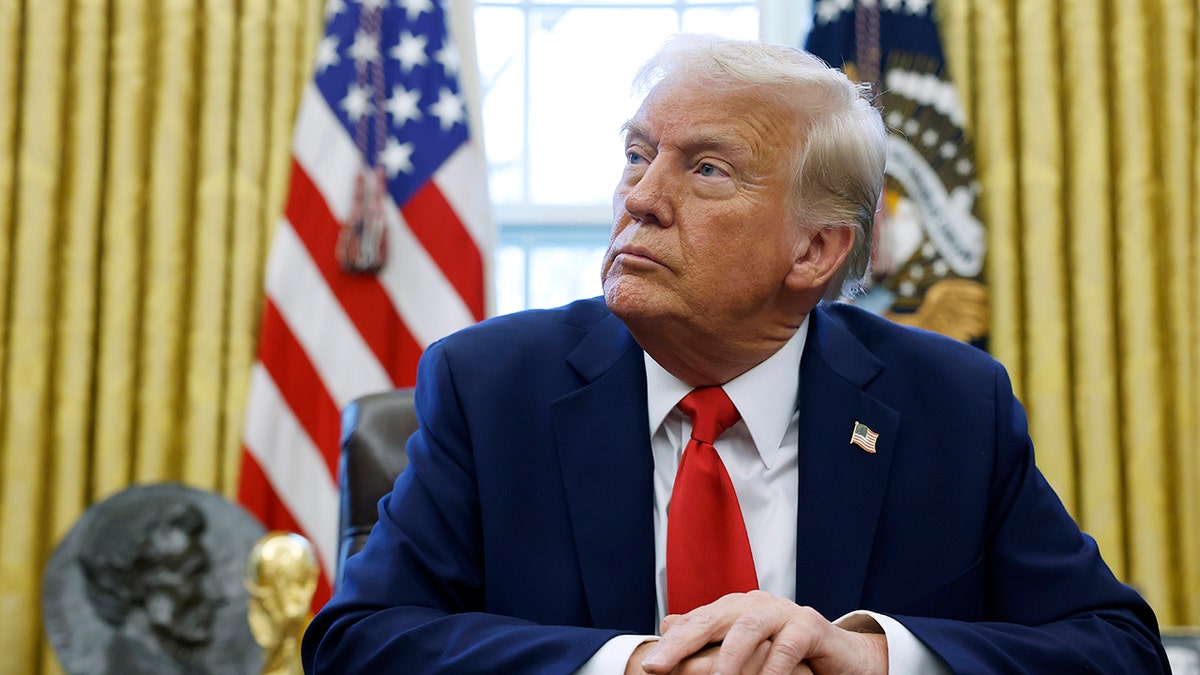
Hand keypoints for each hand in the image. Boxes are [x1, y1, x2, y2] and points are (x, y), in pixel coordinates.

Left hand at [636, 591, 886, 674]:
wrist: (840, 657)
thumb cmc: (788, 654)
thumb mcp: (745, 649)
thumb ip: (710, 637)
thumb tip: (667, 624)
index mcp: (735, 608)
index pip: (697, 622)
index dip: (671, 642)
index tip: (648, 665)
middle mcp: (756, 604)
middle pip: (713, 619)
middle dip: (683, 643)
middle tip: (659, 666)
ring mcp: (784, 612)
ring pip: (748, 628)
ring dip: (727, 657)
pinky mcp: (811, 625)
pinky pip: (788, 645)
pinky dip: (772, 667)